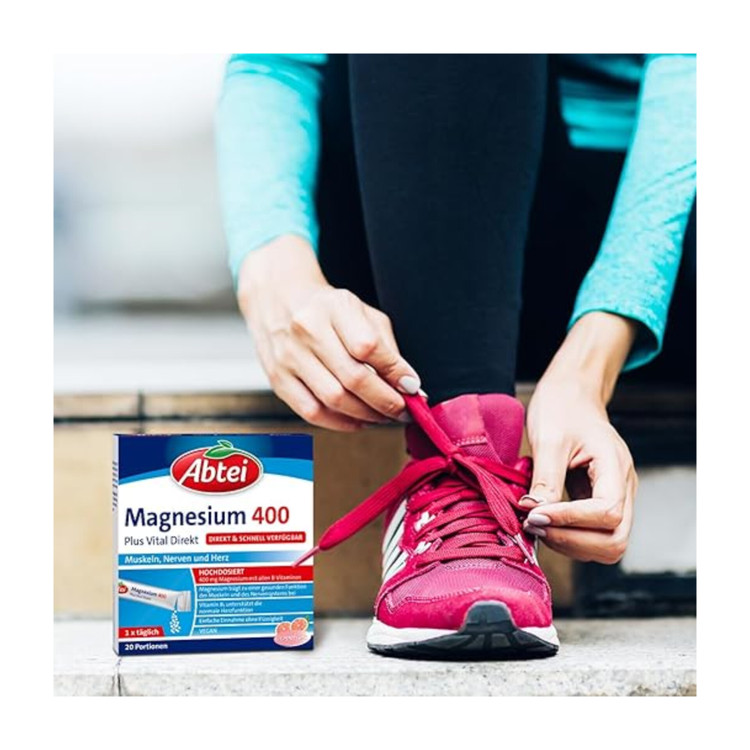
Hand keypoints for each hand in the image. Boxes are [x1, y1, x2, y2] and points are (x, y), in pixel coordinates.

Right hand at [237, 235, 420, 430]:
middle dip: (385, 401)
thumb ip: (387, 347)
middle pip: (353, 378)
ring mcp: (289, 356)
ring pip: (334, 399)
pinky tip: (357, 420)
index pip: (369, 346)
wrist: (279, 300)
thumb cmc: (328, 310)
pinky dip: (340, 423)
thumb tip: (409, 386)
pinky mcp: (278, 379)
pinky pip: (312, 412)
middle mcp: (307, 330)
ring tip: (382, 416)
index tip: (412, 387)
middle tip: (402, 410)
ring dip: (366, 415)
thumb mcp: (362, 313)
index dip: (395, 372)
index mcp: (334, 307)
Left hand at [521, 313, 637, 563]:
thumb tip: (535, 514)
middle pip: (615, 539)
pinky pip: (594, 536)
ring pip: (607, 545)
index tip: (534, 515)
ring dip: (570, 544)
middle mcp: (622, 488)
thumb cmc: (562, 408)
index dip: (571, 521)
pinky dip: (569, 538)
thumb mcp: (549, 439)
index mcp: (616, 467)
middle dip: (572, 540)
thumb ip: (546, 479)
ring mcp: (614, 498)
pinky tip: (544, 522)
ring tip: (536, 525)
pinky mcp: (600, 504)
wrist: (572, 395)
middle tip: (533, 524)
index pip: (608, 513)